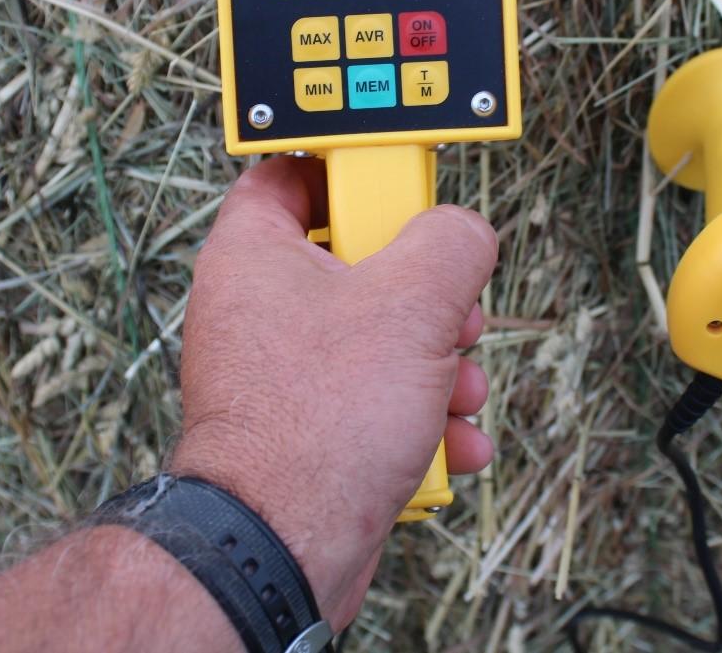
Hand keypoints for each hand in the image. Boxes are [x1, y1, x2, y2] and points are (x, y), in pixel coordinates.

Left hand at [169, 156, 496, 628]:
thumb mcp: (411, 302)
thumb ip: (451, 242)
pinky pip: (379, 398)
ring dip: (440, 366)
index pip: (296, 173)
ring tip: (454, 391)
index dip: (356, 172)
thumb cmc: (315, 426)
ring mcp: (285, 371)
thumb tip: (466, 235)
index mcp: (255, 253)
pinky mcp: (311, 426)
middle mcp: (260, 307)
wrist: (285, 548)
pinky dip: (422, 418)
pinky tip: (449, 440)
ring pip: (382, 336)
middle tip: (448, 313)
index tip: (403, 187)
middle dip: (429, 295)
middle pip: (362, 261)